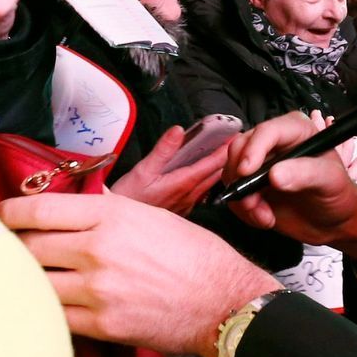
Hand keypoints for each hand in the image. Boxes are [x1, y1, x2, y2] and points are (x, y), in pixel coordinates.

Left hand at [0, 193, 277, 356]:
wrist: (225, 302)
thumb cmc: (193, 255)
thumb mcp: (150, 215)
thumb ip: (105, 212)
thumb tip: (69, 208)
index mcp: (110, 213)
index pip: (38, 209)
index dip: (7, 213)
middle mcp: (98, 247)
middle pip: (28, 246)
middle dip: (8, 248)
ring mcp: (98, 288)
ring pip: (35, 283)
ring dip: (21, 281)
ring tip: (14, 280)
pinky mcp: (103, 324)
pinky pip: (54, 316)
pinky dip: (43, 310)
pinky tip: (38, 307)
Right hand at [110, 125, 235, 214]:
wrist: (121, 225)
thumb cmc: (130, 198)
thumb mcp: (143, 170)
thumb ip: (163, 150)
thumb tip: (178, 131)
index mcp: (184, 183)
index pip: (213, 163)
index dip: (225, 149)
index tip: (235, 136)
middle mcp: (190, 195)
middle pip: (216, 173)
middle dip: (226, 157)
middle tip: (233, 141)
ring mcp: (187, 203)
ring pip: (210, 183)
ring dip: (218, 168)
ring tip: (222, 153)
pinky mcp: (182, 208)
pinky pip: (202, 192)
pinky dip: (207, 179)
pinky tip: (203, 174)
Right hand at [223, 111, 356, 262]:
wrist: (334, 222)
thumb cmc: (338, 195)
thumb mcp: (330, 181)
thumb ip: (305, 174)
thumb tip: (274, 175)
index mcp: (294, 130)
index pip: (266, 131)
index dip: (253, 150)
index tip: (246, 172)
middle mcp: (273, 143)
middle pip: (239, 148)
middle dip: (242, 179)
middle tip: (256, 203)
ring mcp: (259, 164)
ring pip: (231, 173)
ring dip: (243, 199)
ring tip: (266, 216)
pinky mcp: (250, 185)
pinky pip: (233, 193)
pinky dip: (243, 210)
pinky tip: (265, 218)